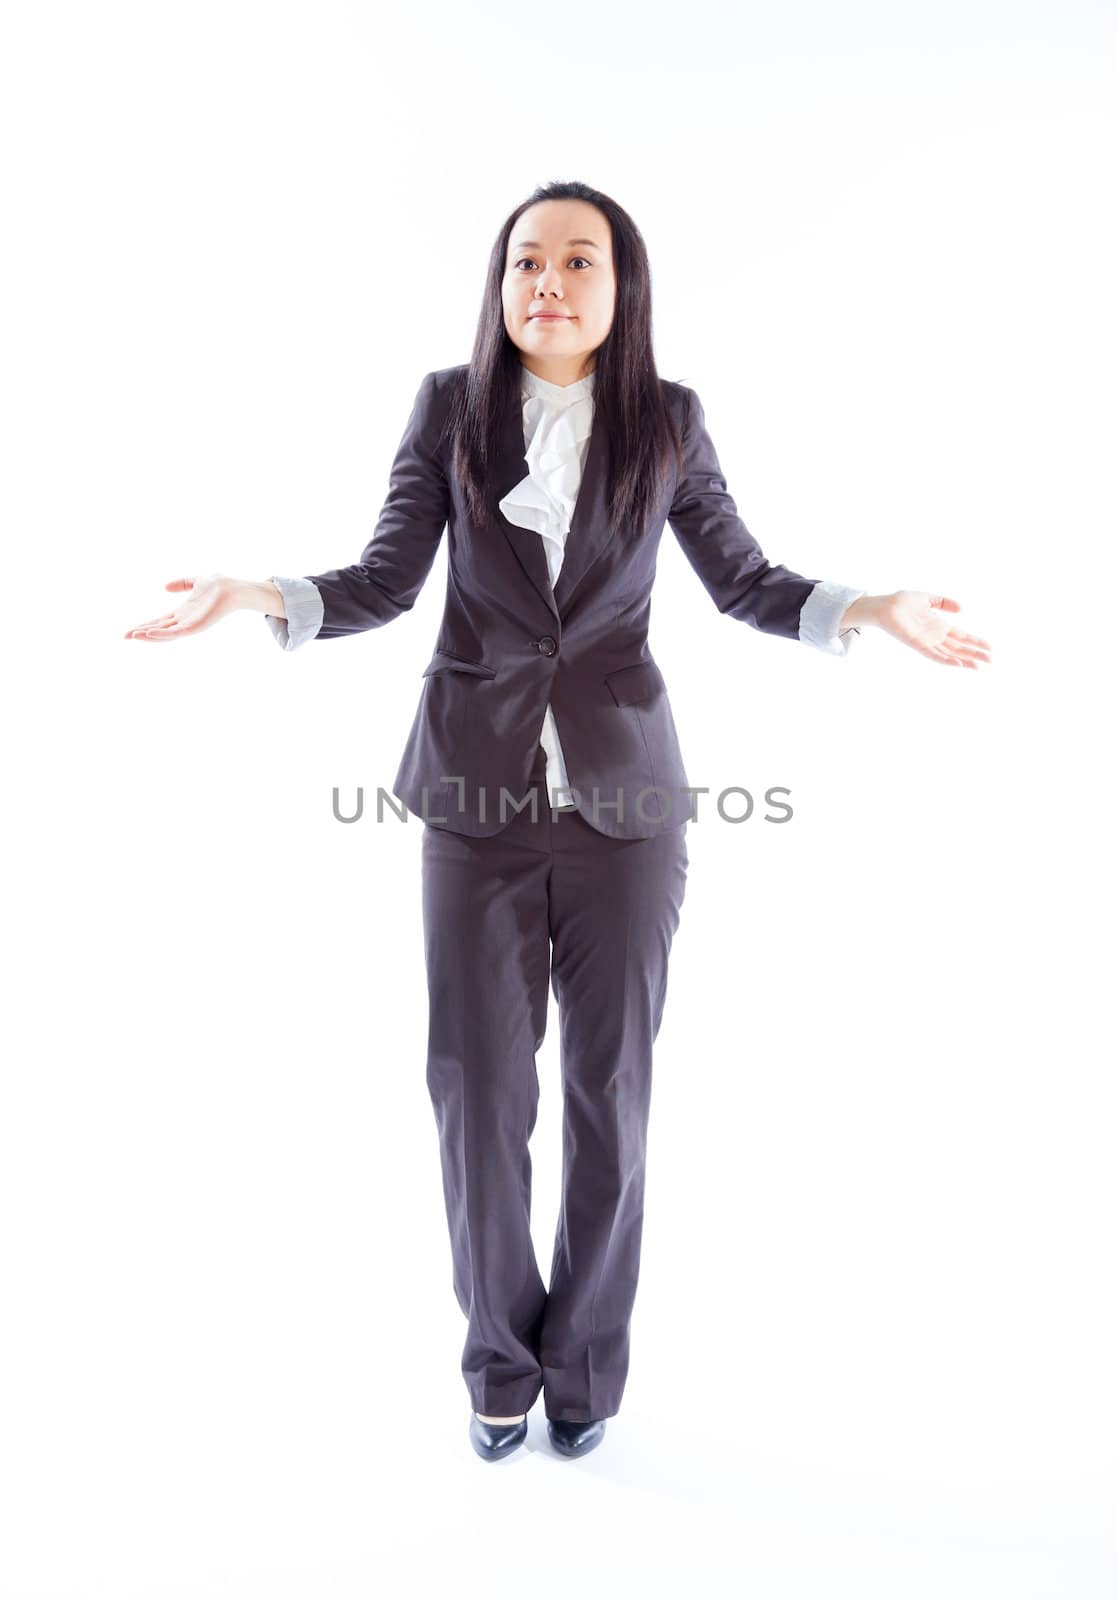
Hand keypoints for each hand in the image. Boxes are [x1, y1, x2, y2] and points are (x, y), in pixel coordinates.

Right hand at [124, 574, 243, 640]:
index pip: (159, 621)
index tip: (130, 630)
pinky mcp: (196, 626)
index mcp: (182, 613)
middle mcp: (184, 621)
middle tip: (124, 637)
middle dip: (141, 633)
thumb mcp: (195, 582)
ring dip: (149, 636)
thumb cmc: (218, 585)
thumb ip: (181, 584)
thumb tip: (165, 587)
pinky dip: (162, 634)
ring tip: (133, 636)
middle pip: (159, 629)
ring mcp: (190, 625)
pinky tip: (149, 633)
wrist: (233, 587)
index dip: (145, 625)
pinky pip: (177, 633)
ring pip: (165, 634)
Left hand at [863, 590, 991, 668]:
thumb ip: (944, 602)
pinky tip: (958, 664)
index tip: (990, 647)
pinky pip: (933, 654)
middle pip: (959, 647)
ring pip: (949, 653)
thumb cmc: (902, 602)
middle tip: (990, 660)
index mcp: (939, 626)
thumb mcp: (928, 598)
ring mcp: (926, 641)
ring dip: (964, 660)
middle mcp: (935, 636)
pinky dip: (945, 659)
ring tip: (978, 666)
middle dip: (974, 654)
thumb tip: (962, 608)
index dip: (975, 641)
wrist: (884, 605)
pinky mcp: (917, 644)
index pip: (962, 636)